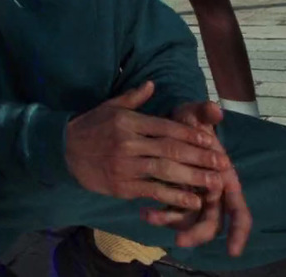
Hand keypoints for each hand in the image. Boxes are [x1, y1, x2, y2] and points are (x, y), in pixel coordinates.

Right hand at [65, 82, 230, 211]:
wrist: (63, 151)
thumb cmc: (91, 127)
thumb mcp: (110, 106)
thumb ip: (134, 98)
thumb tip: (152, 84)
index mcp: (129, 122)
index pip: (166, 127)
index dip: (191, 134)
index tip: (210, 140)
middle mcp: (129, 143)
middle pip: (171, 149)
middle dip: (200, 156)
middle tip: (222, 162)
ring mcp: (126, 166)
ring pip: (165, 171)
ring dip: (193, 177)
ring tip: (215, 183)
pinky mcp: (123, 186)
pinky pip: (153, 192)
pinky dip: (174, 197)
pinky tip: (192, 201)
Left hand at [144, 101, 250, 252]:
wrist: (168, 124)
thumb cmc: (189, 123)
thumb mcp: (195, 114)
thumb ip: (205, 113)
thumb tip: (215, 110)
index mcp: (225, 179)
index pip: (239, 212)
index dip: (239, 231)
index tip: (233, 251)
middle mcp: (211, 193)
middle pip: (211, 224)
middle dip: (196, 234)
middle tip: (180, 240)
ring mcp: (193, 198)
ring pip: (186, 221)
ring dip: (169, 221)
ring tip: (148, 215)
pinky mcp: (174, 198)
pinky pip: (168, 213)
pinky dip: (157, 214)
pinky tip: (143, 210)